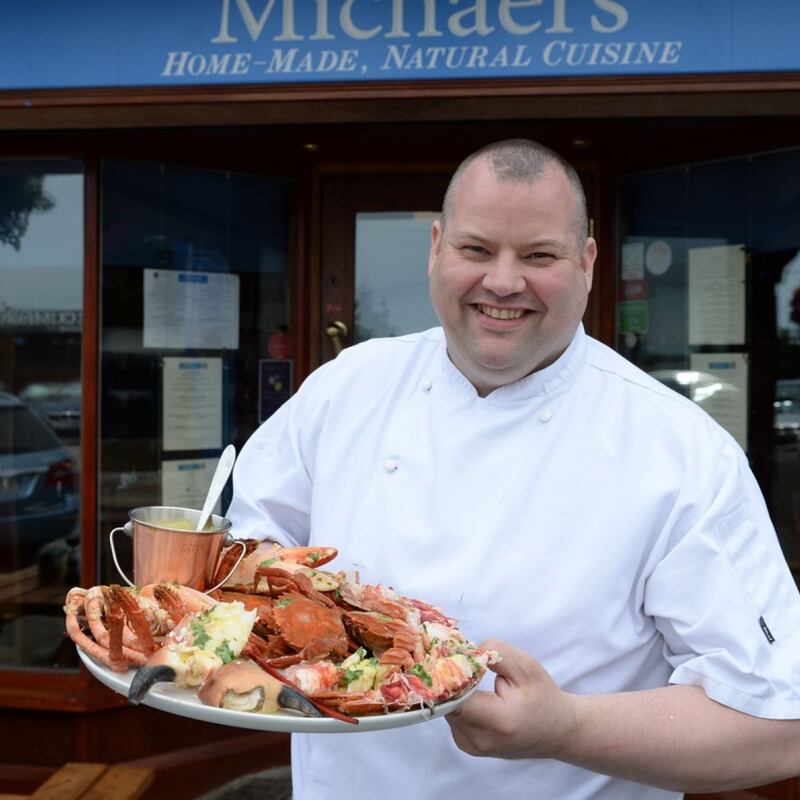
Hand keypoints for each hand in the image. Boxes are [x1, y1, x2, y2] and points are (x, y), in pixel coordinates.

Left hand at [445, 638, 577, 759]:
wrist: (557, 731)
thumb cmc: (543, 697)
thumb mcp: (526, 666)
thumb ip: (495, 652)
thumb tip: (465, 650)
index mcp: (497, 721)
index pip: (455, 698)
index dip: (447, 674)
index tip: (447, 654)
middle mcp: (479, 739)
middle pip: (446, 701)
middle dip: (448, 677)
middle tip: (455, 656)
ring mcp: (470, 745)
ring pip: (445, 707)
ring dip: (452, 688)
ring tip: (468, 674)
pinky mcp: (466, 745)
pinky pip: (451, 715)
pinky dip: (456, 699)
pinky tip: (471, 691)